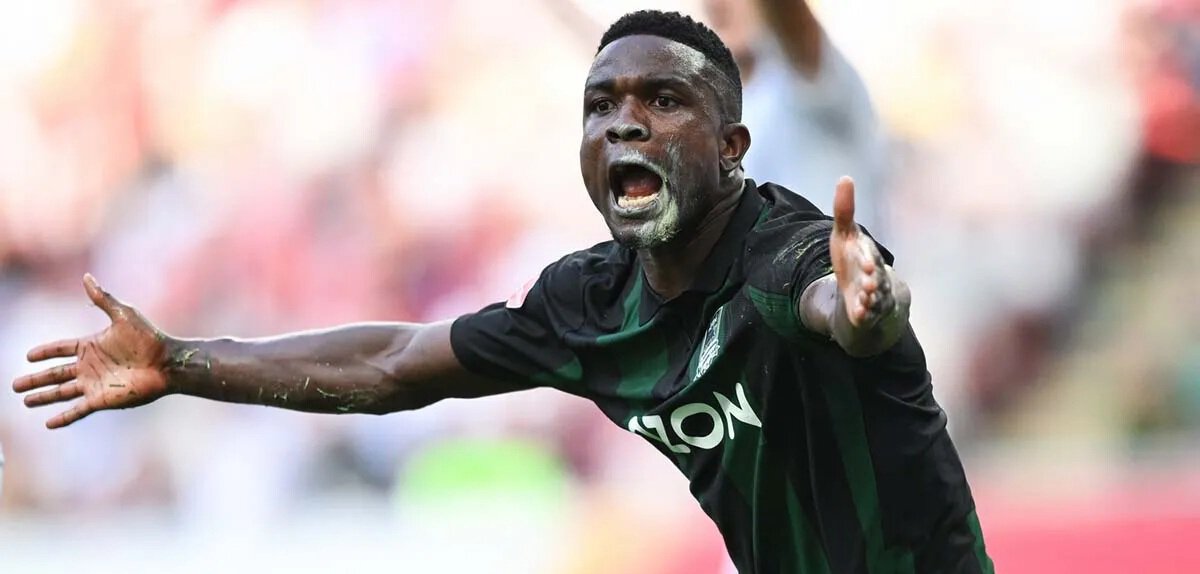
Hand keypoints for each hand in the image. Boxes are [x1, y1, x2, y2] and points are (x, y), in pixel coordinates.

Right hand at [12, 274, 170, 428]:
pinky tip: (48, 423)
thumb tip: (87, 276)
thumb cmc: (149, 337)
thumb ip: (102, 298)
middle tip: (15, 385)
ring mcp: (95, 384)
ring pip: (61, 392)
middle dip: (35, 379)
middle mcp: (90, 367)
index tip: (28, 356)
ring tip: (25, 400)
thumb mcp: (122, 314)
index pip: (61, 349)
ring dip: (43, 397)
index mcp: (92, 346)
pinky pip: (77, 410)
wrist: (168, 362)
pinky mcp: (102, 399)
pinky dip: (63, 417)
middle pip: (55, 373)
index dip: (45, 352)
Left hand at [830, 177, 893, 327]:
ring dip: (870, 298)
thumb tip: (845, 178)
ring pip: (875, 297)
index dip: (867, 258)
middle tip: (869, 280)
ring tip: (864, 298)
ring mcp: (872, 295)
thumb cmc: (853, 257)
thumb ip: (844, 210)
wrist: (861, 288)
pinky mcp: (866, 311)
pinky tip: (859, 315)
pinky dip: (864, 315)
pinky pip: (867, 314)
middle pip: (876, 277)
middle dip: (873, 279)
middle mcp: (875, 275)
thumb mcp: (844, 234)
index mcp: (869, 255)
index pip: (869, 255)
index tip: (865, 260)